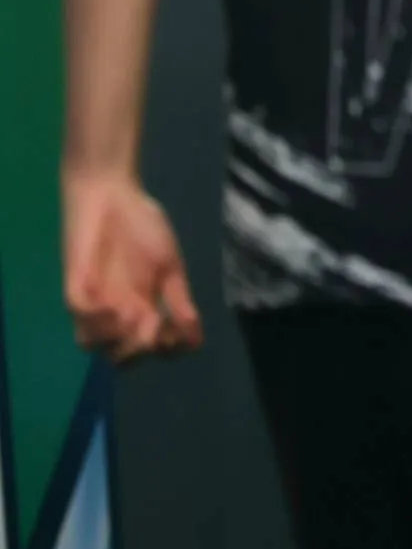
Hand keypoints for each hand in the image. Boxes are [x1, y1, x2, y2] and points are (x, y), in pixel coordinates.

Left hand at [62, 168, 203, 363]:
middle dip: (141, 350)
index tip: (184, 336)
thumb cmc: (143, 226)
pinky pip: (79, 317)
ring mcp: (94, 301)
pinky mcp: (76, 286)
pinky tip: (118, 305)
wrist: (113, 194)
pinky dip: (99, 320)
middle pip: (119, 355)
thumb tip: (198, 339)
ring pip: (92, 344)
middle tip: (157, 323)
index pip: (151, 348)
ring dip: (116, 340)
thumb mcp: (170, 268)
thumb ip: (180, 303)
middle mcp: (115, 312)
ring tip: (135, 314)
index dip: (168, 351)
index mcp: (141, 309)